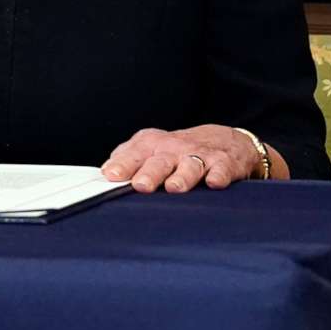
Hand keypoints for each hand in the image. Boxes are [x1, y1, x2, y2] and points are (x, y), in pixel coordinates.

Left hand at [101, 124, 273, 192]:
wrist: (225, 141)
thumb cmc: (179, 151)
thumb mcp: (152, 149)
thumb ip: (128, 159)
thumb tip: (105, 172)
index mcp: (153, 144)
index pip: (135, 153)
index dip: (123, 164)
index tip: (112, 175)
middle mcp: (175, 149)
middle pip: (160, 160)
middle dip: (150, 173)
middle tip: (141, 185)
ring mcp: (200, 156)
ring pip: (190, 166)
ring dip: (182, 177)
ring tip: (174, 188)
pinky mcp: (224, 164)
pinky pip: (221, 169)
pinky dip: (218, 176)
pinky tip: (213, 183)